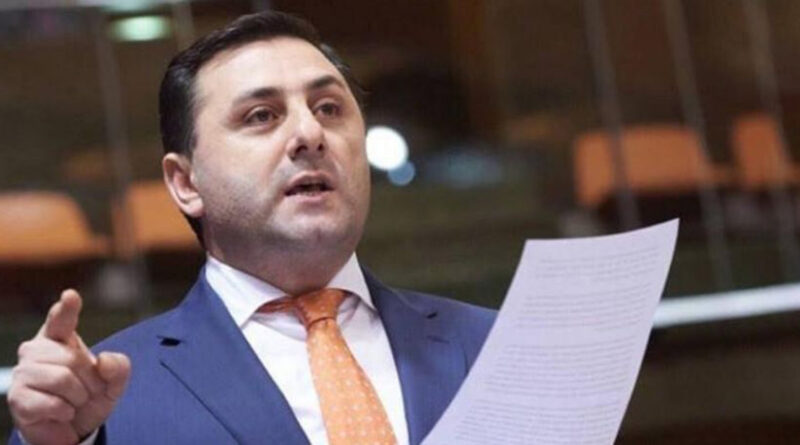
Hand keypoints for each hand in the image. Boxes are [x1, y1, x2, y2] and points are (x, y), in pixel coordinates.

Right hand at [8, 290, 130, 444]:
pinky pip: (52, 403)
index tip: (71, 295)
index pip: (60, 319)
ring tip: (73, 403)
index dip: (66, 308)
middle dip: (90, 381)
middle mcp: (36, 350)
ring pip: (62, 380)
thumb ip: (119, 368)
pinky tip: (61, 413)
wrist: (71, 429)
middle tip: (86, 392)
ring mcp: (24, 373)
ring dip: (77, 398)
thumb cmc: (87, 398)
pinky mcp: (18, 397)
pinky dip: (66, 412)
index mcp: (59, 339)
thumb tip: (104, 360)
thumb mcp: (112, 383)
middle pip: (73, 359)